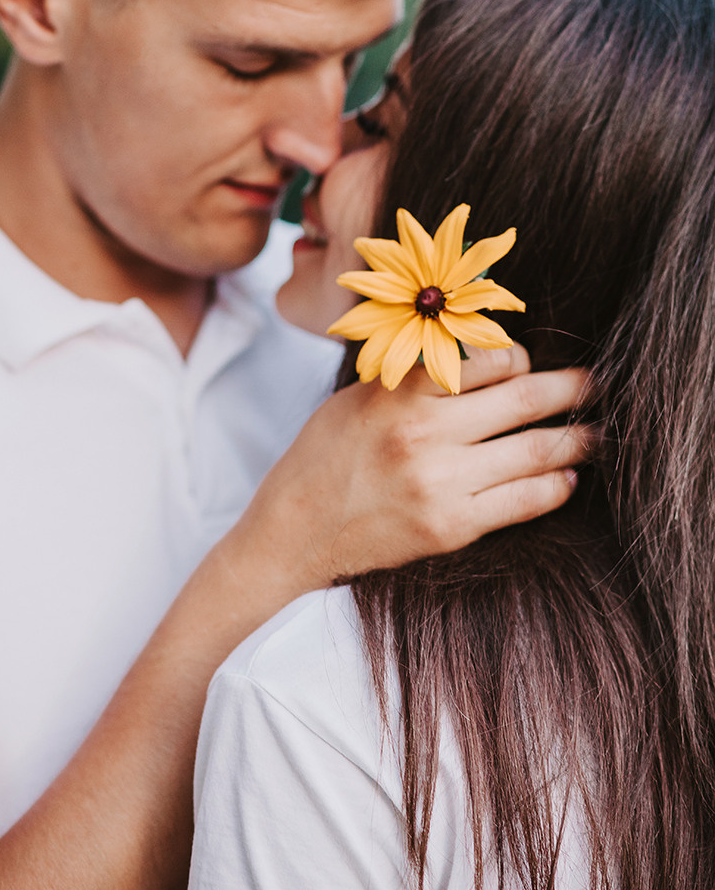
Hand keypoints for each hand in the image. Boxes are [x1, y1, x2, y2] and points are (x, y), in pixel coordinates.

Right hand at [235, 345, 588, 588]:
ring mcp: (441, 483)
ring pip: (534, 452)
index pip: (488, 360)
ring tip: (595, 434)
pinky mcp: (451, 528)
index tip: (531, 363)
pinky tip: (566, 480)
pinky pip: (523, 502)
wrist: (293, 531)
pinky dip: (554, 487)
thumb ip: (417, 378)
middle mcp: (425, 433)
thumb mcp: (360, 396)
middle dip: (569, 389)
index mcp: (402, 392)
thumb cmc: (324, 456)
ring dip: (574, 440)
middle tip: (595, 383)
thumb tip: (483, 359)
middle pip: (523, 400)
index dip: (521, 358)